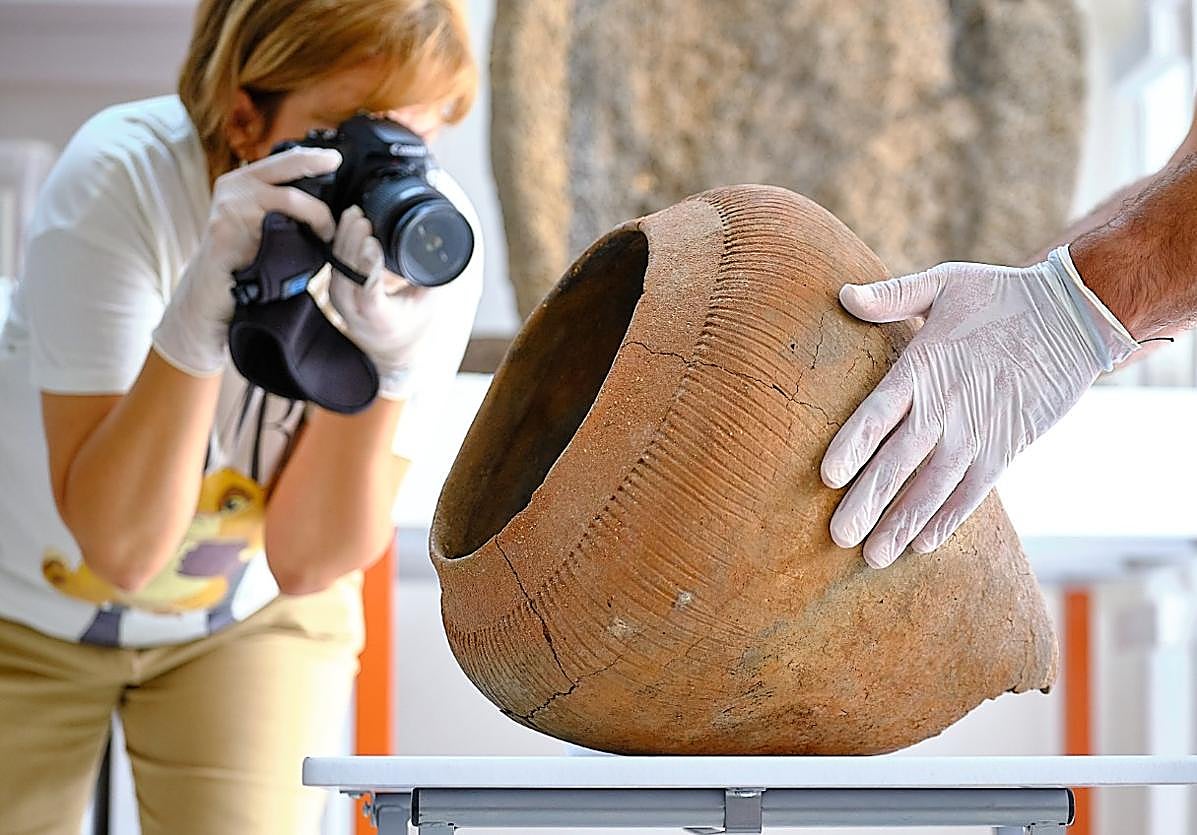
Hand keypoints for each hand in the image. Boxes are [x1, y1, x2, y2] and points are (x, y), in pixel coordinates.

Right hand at [152, 147, 342, 375]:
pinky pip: (274, 227)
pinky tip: (312, 243)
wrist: (213, 288)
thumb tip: (324, 197)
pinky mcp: (227, 229)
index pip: (281, 160)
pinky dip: (299, 234)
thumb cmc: (244, 257)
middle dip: (315, 166)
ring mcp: (229, 206)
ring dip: (317, 215)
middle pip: (285, 167)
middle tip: (337, 171)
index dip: (310, 156)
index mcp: (243, 182)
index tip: (335, 158)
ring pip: (288, 199)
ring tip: (327, 233)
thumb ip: (282, 205)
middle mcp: (233, 186)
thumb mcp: (262, 220)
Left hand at [328, 205, 439, 398]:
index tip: (373, 243)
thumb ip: (434, 275)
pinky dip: (340, 241)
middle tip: (361, 217)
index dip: (370, 266)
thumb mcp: (429, 303)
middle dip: (353, 241)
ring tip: (355, 214)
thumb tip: (446, 244)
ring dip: (344, 237)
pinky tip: (347, 222)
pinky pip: (333, 263)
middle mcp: (354, 312)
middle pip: (347, 272)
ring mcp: (340, 301)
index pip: (369, 291)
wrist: (391, 348)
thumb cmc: (413, 324)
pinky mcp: (335, 290)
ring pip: (336, 265)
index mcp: (380, 319)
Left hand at [820, 246, 1138, 567]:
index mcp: (923, 368)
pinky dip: (949, 519)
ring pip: (933, 487)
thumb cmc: (1001, 295)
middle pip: (898, 462)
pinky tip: (923, 544)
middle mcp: (946, 408)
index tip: (827, 476)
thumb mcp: (945, 282)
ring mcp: (978, 433)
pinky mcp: (1006, 448)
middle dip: (868, 502)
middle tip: (838, 536)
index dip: (852, 445)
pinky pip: (973, 492)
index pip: (877, 413)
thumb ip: (893, 296)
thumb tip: (844, 294)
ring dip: (903, 523)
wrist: (1074, 315)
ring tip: (874, 556)